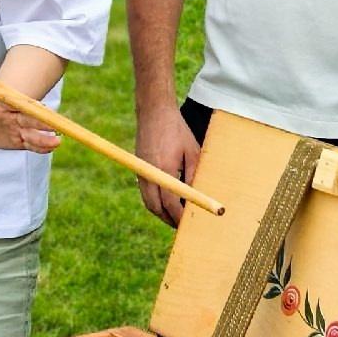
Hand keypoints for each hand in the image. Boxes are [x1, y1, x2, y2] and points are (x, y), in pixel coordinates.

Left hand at [0, 96, 59, 153]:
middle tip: (53, 126)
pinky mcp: (22, 140)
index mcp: (1, 106)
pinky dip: (42, 147)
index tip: (33, 108)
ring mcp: (20, 127)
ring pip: (34, 132)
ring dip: (45, 137)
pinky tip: (52, 149)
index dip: (25, 108)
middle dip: (40, 123)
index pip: (13, 105)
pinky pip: (34, 144)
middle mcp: (14, 115)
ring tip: (57, 142)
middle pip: (29, 118)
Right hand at [135, 102, 201, 227]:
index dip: (179, 216)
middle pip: (155, 207)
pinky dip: (154, 201)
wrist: (154, 111)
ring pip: (148, 201)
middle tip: (181, 225)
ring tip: (174, 216)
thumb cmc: (177, 129)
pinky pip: (145, 192)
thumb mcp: (192, 150)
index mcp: (164, 169)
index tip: (188, 223)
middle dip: (167, 219)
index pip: (170, 202)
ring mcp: (141, 171)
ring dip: (160, 212)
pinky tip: (165, 200)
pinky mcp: (139, 168)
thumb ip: (194, 174)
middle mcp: (149, 173)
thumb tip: (198, 195)